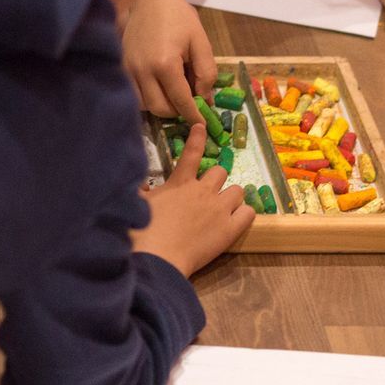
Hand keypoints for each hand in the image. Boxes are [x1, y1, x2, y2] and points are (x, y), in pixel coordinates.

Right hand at [124, 0, 214, 122]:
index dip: (193, 115)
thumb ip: (206, 72)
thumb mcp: (200, 42)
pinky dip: (148, 97)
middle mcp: (142, 71)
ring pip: (145, 105)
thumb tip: (205, 99)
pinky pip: (134, 94)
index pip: (180, 101)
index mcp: (164, 64)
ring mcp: (128, 69)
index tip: (202, 124)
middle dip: (177, 111)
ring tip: (174, 92)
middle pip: (160, 109)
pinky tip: (158, 86)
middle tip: (189, 102)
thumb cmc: (179, 17)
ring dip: (161, 105)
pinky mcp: (121, 67)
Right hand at [133, 134, 253, 274]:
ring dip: (231, 197)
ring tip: (223, 209)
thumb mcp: (136, 204)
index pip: (192, 153)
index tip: (200, 126)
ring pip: (238, 190)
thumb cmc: (141, 231)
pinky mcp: (230, 230)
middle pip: (220, 172)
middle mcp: (203, 190)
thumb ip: (139, 190)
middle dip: (216, 180)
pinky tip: (236, 221)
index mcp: (180, 183)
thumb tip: (139, 183)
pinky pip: (249, 213)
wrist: (157, 258)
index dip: (197, 138)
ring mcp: (219, 209)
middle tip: (208, 195)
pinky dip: (244, 214)